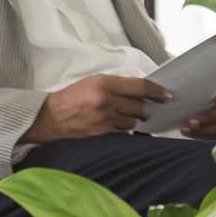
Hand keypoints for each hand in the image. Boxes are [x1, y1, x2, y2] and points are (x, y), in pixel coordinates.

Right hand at [19, 74, 168, 143]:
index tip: (166, 95)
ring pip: (132, 122)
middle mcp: (106, 101)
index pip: (140, 86)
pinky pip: (122, 134)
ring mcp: (103, 120)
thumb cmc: (72, 98)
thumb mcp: (93, 81)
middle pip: (140, 106)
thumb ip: (116, 84)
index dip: (157, 91)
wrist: (49, 118)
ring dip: (134, 121)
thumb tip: (140, 90)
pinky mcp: (100, 135)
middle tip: (146, 110)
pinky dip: (123, 130)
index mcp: (105, 83)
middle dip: (146, 109)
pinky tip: (117, 126)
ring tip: (126, 117)